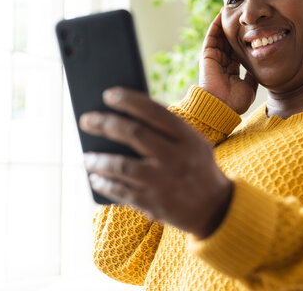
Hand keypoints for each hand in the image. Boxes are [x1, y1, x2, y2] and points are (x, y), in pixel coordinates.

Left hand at [79, 87, 232, 238]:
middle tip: (86, 120)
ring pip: (121, 166)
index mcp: (188, 138)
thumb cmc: (197, 168)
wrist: (215, 209)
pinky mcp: (154, 203)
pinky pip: (121, 191)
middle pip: (134, 134)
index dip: (129, 100)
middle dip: (105, 124)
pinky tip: (96, 179)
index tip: (108, 94)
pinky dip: (105, 184)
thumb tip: (127, 114)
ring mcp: (164, 182)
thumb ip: (170, 129)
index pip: (155, 112)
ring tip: (87, 157)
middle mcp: (177, 158)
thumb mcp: (195, 144)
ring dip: (98, 160)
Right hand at [199, 10, 257, 114]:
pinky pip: (212, 36)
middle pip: (230, 41)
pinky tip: (222, 13)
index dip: (245, 40)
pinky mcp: (207, 54)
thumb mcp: (249, 86)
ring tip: (233, 8)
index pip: (238, 51)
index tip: (253, 30)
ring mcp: (214, 58)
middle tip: (244, 15)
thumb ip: (253, 75)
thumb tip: (260, 65)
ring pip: (221, 36)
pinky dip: (217, 24)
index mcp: (232, 70)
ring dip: (226, 23)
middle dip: (236, 28)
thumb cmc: (235, 101)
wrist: (221, 106)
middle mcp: (222, 62)